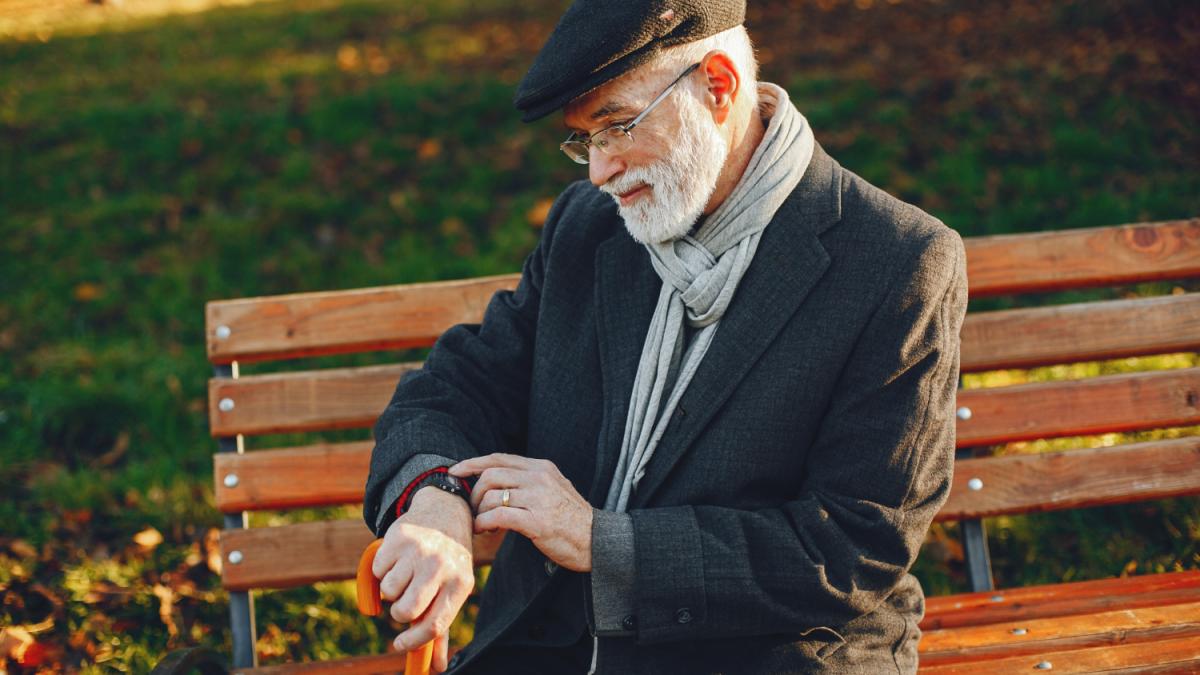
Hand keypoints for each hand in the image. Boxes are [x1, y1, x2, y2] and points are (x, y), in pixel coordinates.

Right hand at [372, 487, 473, 672]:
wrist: (444, 513)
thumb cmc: (447, 562)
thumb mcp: (453, 590)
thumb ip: (441, 628)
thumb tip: (436, 668)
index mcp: (460, 584)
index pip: (433, 626)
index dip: (413, 641)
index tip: (398, 644)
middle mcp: (441, 566)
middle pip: (406, 611)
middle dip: (399, 613)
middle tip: (404, 602)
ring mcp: (419, 551)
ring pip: (388, 592)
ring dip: (390, 590)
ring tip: (405, 574)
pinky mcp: (399, 537)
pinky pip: (377, 571)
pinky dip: (381, 570)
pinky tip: (398, 558)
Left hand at [448, 453, 593, 571]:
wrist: (596, 540)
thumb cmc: (571, 519)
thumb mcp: (554, 488)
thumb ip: (529, 480)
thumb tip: (495, 479)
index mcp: (542, 468)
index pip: (499, 458)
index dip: (473, 463)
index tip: (455, 471)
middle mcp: (540, 478)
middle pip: (490, 475)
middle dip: (475, 493)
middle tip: (474, 509)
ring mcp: (539, 498)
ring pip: (492, 495)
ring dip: (479, 511)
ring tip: (482, 523)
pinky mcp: (537, 521)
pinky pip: (498, 516)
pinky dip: (484, 523)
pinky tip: (484, 530)